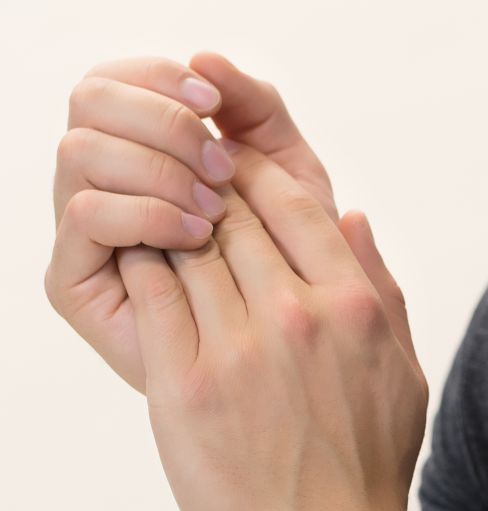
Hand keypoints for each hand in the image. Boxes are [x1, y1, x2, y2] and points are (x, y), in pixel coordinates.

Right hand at [45, 51, 337, 393]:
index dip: (163, 76)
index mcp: (150, 152)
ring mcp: (89, 232)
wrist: (299, 369)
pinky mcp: (76, 281)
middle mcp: (111, 183)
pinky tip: (194, 237)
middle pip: (91, 98)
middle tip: (219, 162)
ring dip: (155, 166)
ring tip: (214, 211)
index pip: (123, 78)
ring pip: (80, 148)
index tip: (215, 99)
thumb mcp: (294, 181)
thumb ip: (260, 113)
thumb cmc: (301, 276)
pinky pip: (84, 212)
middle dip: (161, 118)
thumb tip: (206, 56)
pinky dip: (143, 210)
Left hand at [113, 140, 428, 510]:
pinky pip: (152, 298)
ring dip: (172, 232)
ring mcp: (239, 352)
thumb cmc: (371, 466)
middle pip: (233, 219)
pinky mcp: (186, 389)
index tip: (237, 177)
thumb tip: (354, 215)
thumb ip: (382, 289)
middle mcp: (298, 318)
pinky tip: (143, 268)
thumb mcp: (403, 373)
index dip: (257, 177)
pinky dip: (145, 271)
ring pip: (187, 250)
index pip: (294, 202)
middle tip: (190, 197)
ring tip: (163, 231)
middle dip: (209, 199)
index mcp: (353, 308)